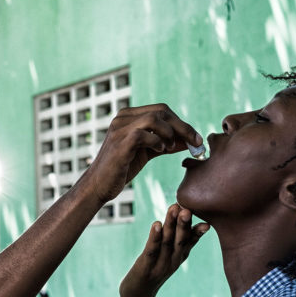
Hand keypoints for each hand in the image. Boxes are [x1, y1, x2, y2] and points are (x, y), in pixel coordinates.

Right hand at [81, 104, 203, 203]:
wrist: (98, 186)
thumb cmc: (122, 169)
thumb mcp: (147, 152)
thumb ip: (165, 143)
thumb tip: (190, 140)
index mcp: (129, 116)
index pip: (162, 110)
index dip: (182, 123)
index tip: (196, 139)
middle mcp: (123, 118)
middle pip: (161, 111)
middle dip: (182, 127)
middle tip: (195, 142)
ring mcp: (119, 129)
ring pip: (154, 119)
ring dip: (170, 133)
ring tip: (171, 148)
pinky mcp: (119, 143)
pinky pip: (144, 134)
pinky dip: (157, 141)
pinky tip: (159, 151)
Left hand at [120, 204, 209, 296]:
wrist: (138, 296)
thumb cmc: (153, 271)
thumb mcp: (169, 255)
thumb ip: (178, 238)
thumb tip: (188, 217)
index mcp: (179, 256)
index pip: (191, 241)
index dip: (198, 231)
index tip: (207, 220)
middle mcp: (172, 260)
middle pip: (180, 240)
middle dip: (184, 224)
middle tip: (187, 208)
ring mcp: (159, 264)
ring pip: (167, 242)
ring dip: (171, 225)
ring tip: (174, 209)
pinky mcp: (145, 267)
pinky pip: (151, 250)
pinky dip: (154, 238)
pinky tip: (156, 225)